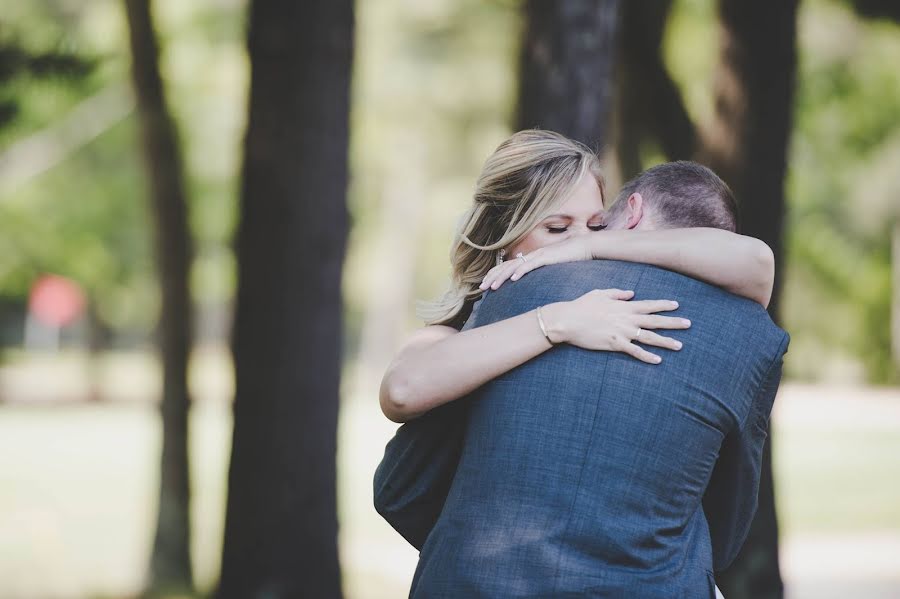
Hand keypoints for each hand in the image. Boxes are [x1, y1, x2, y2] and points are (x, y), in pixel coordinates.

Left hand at [480, 236, 591, 290]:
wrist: (584, 248)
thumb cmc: (569, 260)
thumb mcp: (551, 270)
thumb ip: (540, 275)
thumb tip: (532, 286)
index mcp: (529, 259)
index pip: (507, 267)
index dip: (495, 275)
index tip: (485, 286)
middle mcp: (530, 256)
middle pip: (506, 266)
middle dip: (492, 277)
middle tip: (481, 288)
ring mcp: (538, 255)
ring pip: (515, 266)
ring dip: (502, 277)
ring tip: (492, 287)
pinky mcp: (547, 257)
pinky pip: (531, 264)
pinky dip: (521, 271)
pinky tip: (514, 279)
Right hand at [542, 289, 690, 363]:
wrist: (568, 320)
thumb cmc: (581, 305)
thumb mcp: (600, 293)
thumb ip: (617, 293)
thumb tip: (632, 293)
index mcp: (624, 306)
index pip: (649, 305)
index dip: (663, 305)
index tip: (677, 305)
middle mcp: (627, 319)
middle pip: (655, 321)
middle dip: (673, 322)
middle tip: (688, 324)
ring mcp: (622, 332)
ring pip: (649, 337)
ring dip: (666, 341)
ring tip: (680, 345)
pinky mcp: (614, 344)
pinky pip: (634, 351)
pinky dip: (647, 356)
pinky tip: (658, 361)